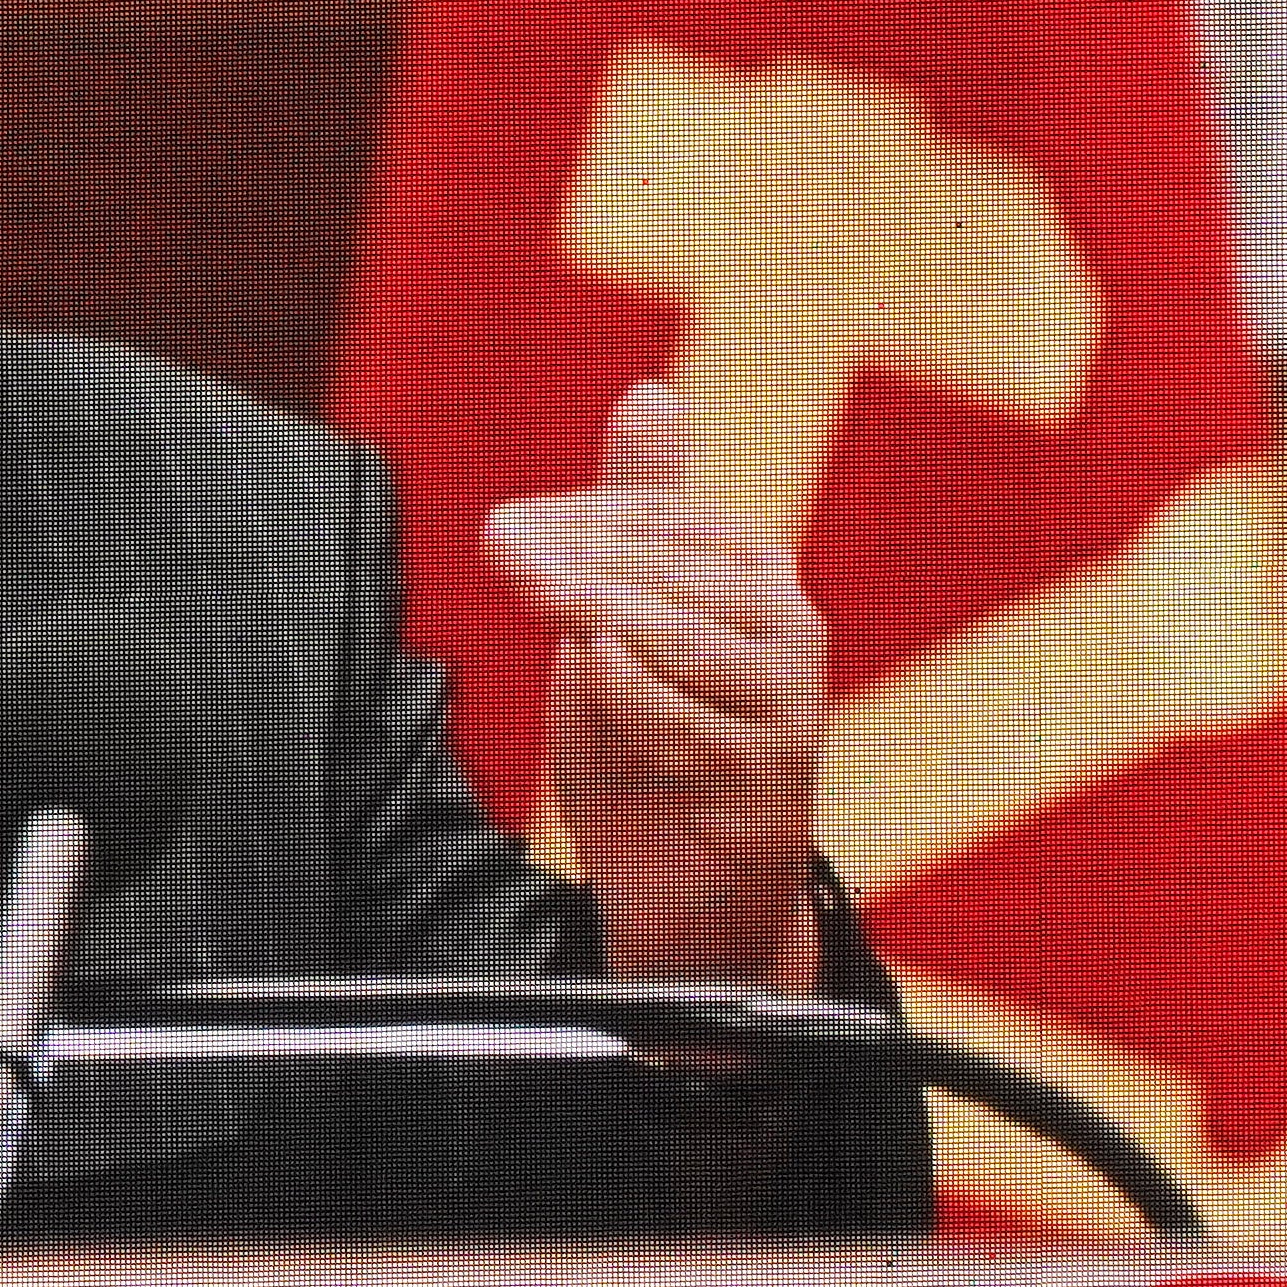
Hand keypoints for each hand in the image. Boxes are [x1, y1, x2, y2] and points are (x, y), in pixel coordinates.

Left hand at [483, 382, 824, 989]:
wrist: (680, 895)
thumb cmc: (648, 742)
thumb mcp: (621, 616)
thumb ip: (636, 510)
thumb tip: (653, 391)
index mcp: (753, 579)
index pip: (668, 523)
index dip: (583, 518)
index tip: (501, 530)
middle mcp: (788, 634)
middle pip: (676, 574)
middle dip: (577, 558)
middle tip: (499, 546)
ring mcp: (788, 711)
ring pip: (691, 639)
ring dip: (600, 610)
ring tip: (540, 597)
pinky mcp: (773, 787)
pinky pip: (702, 724)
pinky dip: (643, 694)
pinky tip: (598, 665)